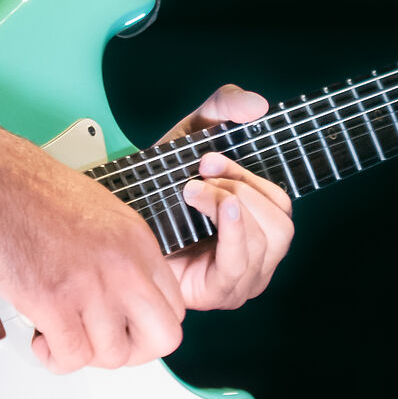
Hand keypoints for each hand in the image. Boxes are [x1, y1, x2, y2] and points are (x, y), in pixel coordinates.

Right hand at [0, 134, 187, 373]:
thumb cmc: (25, 187)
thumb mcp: (97, 214)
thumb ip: (118, 255)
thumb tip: (121, 296)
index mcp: (136, 240)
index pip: (174, 307)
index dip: (146, 327)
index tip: (122, 326)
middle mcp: (123, 263)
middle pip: (162, 338)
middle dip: (131, 351)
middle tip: (100, 342)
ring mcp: (91, 284)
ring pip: (113, 356)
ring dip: (84, 353)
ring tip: (60, 333)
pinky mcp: (52, 301)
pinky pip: (71, 357)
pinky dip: (54, 357)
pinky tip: (41, 336)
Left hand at [160, 85, 294, 311]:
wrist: (117, 217)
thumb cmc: (159, 183)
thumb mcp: (192, 134)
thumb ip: (224, 106)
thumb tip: (258, 105)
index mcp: (259, 223)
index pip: (280, 204)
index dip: (251, 176)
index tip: (209, 158)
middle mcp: (258, 255)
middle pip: (280, 224)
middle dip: (241, 189)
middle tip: (199, 176)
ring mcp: (242, 280)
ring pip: (265, 241)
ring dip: (227, 205)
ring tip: (191, 192)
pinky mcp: (218, 293)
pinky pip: (240, 264)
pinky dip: (233, 232)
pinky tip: (217, 208)